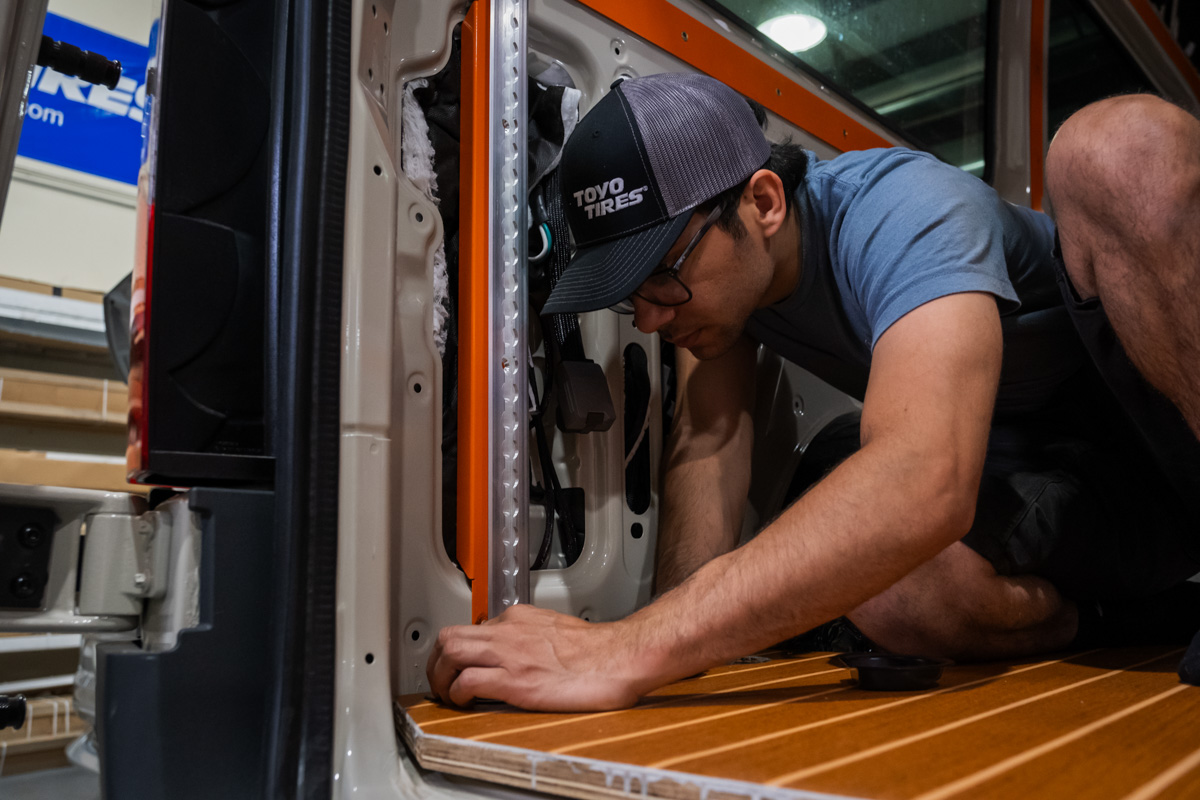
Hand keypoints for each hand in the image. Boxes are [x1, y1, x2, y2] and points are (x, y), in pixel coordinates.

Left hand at [426, 604, 647, 711]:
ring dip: (440, 677)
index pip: (473, 628)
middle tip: (441, 681)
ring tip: (448, 694)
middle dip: (437, 662)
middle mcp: (509, 630)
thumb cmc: (598, 650)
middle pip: (450, 636)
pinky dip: (458, 694)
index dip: (461, 651)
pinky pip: (467, 682)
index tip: (460, 666)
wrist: (619, 657)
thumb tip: (522, 652)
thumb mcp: (556, 630)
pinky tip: (466, 703)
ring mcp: (509, 654)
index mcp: (519, 618)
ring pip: (450, 652)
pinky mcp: (514, 680)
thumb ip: (532, 636)